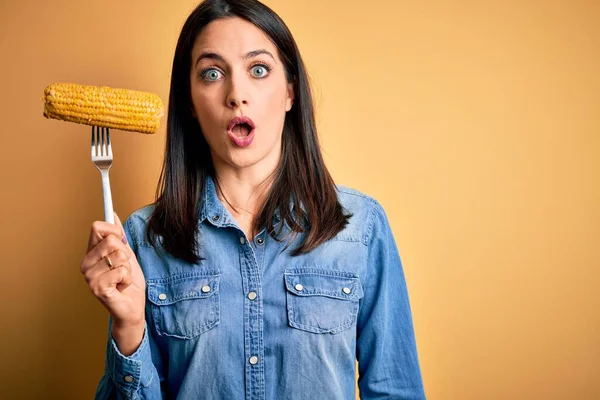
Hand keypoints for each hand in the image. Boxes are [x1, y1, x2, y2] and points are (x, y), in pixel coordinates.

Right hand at [80, 213, 145, 329]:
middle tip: (122, 267)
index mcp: (90, 254)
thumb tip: (113, 215)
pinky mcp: (97, 288)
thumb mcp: (126, 254)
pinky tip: (121, 287)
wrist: (132, 306)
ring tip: (122, 279)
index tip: (122, 242)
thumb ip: (118, 236)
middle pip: (111, 240)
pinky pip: (121, 271)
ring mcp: (89, 277)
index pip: (97, 227)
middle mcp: (85, 264)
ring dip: (128, 268)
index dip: (114, 231)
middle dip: (125, 254)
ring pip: (119, 256)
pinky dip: (128, 278)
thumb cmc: (128, 281)